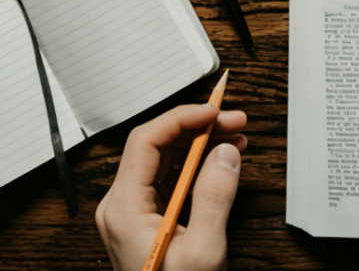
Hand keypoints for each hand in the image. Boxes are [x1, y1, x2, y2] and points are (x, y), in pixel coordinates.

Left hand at [95, 105, 247, 270]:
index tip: (214, 112)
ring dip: (200, 143)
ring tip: (236, 136)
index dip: (182, 118)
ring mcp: (130, 212)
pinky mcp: (144, 219)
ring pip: (164, 159)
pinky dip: (196, 164)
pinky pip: (168, 178)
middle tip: (235, 120)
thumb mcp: (203, 250)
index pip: (146, 141)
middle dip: (198, 127)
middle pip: (156, 146)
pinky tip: (222, 158)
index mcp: (123, 208)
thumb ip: (215, 196)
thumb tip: (225, 153)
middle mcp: (120, 206)